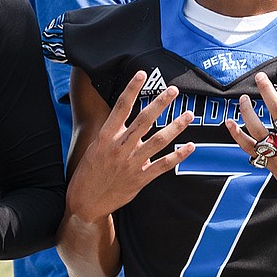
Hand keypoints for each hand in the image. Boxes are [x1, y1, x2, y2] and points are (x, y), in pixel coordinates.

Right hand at [66, 71, 195, 223]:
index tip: (142, 74)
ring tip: (188, 114)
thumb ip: (112, 134)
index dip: (132, 89)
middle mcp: (119, 148)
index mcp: (106, 137)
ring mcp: (131, 164)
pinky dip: (178, 156)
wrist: (86, 203)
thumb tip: (125, 118)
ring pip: (158, 141)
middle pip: (144, 120)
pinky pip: (162, 165)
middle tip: (173, 90)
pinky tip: (190, 146)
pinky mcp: (140, 179)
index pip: (120, 108)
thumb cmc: (88, 174)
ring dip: (175, 126)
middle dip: (160, 103)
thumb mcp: (95, 149)